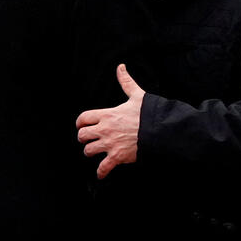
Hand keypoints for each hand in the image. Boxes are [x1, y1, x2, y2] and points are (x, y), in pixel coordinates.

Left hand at [76, 64, 144, 178]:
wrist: (160, 130)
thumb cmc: (148, 113)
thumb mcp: (137, 95)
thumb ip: (126, 82)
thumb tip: (121, 67)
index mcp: (107, 114)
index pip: (83, 118)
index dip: (80, 123)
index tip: (81, 126)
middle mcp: (105, 129)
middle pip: (82, 136)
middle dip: (83, 138)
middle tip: (87, 139)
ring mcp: (110, 144)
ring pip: (88, 151)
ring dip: (90, 152)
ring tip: (94, 152)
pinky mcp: (117, 157)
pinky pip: (103, 167)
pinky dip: (101, 172)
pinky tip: (101, 173)